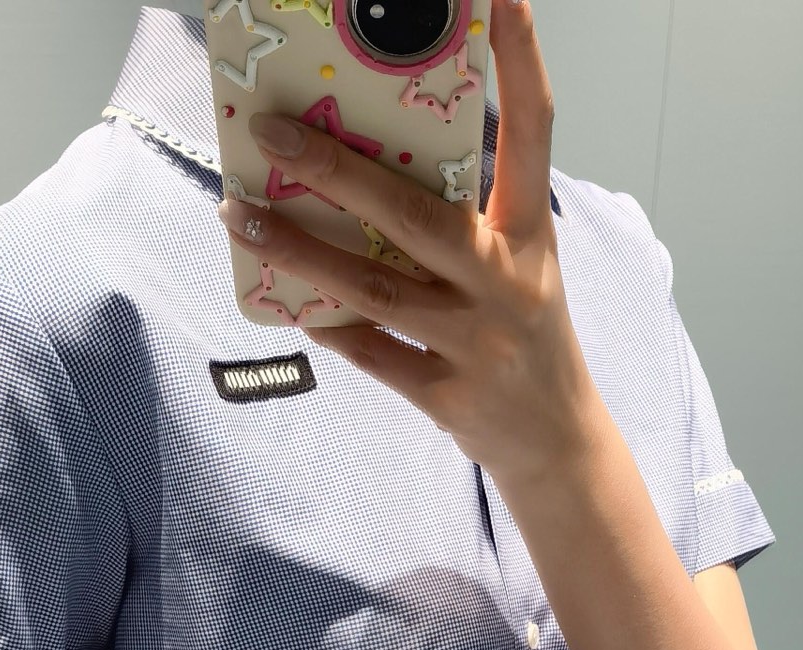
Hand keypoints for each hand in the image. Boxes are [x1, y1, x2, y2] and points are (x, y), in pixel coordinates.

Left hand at [215, 0, 594, 488]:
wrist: (558, 439)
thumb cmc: (524, 331)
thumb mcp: (519, 259)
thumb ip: (467, 211)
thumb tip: (373, 154)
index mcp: (533, 231)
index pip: (533, 129)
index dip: (519, 57)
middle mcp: (508, 281)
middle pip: (415, 215)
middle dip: (338, 171)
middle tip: (274, 134)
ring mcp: (479, 343)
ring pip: (377, 290)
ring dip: (302, 252)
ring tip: (243, 218)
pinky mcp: (450, 397)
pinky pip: (373, 356)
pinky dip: (328, 326)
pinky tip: (285, 300)